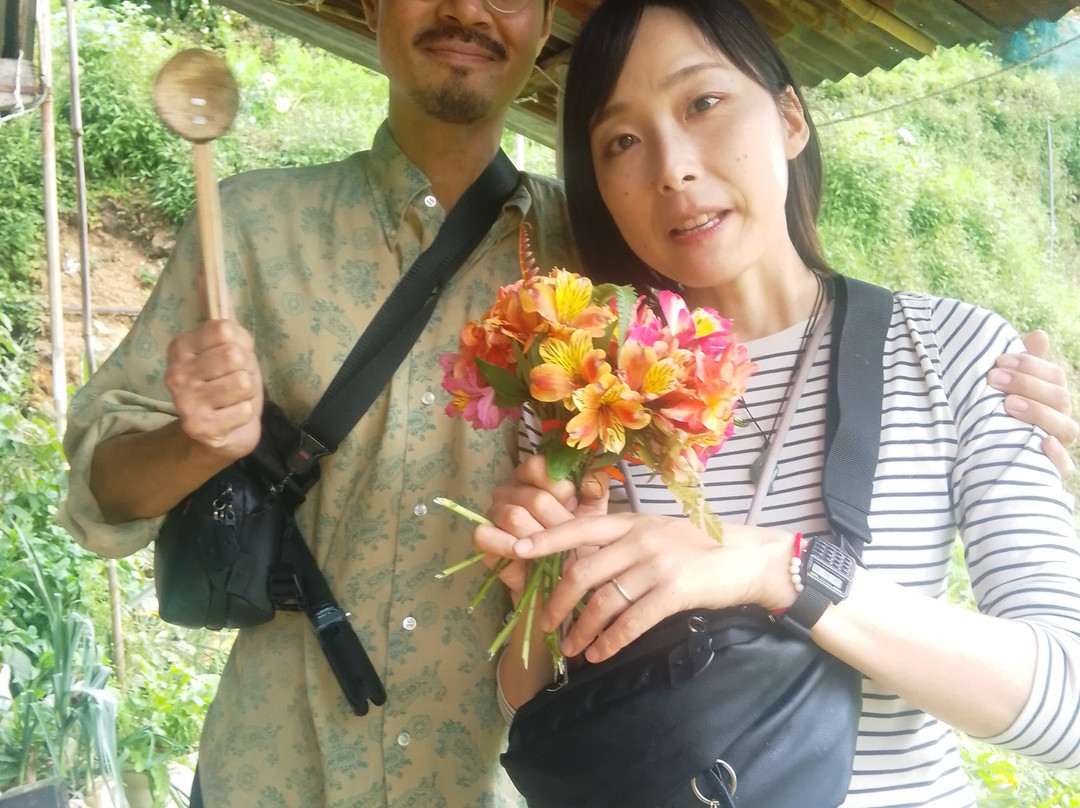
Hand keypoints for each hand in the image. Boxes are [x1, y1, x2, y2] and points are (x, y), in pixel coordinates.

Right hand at [164, 318, 263, 461]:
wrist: (219, 433)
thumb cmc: (226, 384)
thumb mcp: (227, 346)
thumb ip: (221, 312)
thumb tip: (208, 273)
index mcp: (180, 346)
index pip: (224, 328)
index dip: (241, 343)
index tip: (233, 355)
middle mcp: (175, 372)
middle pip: (235, 356)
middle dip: (246, 370)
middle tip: (234, 381)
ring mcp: (184, 401)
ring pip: (243, 383)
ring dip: (247, 394)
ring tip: (233, 399)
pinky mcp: (199, 427)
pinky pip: (245, 410)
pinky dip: (245, 415)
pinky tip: (231, 417)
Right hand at [475, 454, 611, 598]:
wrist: (563, 582)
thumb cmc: (577, 541)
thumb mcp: (593, 512)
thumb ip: (595, 489)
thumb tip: (593, 474)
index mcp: (534, 477)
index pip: (538, 466)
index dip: (561, 489)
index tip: (574, 506)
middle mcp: (511, 490)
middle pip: (534, 499)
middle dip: (558, 523)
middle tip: (569, 540)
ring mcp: (493, 513)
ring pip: (513, 517)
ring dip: (538, 539)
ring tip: (551, 552)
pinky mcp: (482, 539)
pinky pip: (484, 535)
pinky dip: (506, 547)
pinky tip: (525, 556)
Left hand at [509, 514, 795, 662]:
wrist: (749, 559)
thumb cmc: (699, 547)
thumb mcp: (657, 533)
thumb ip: (622, 544)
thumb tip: (581, 565)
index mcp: (630, 522)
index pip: (579, 528)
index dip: (545, 540)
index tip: (515, 550)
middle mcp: (639, 539)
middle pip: (583, 571)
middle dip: (558, 603)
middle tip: (547, 625)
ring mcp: (657, 564)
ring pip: (604, 601)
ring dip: (583, 630)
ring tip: (572, 649)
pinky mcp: (675, 591)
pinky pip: (633, 620)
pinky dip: (612, 641)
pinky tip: (601, 653)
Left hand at [988, 330, 1076, 477]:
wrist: (974, 459)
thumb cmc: (993, 416)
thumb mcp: (1001, 390)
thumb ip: (1019, 365)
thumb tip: (1040, 335)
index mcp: (1051, 399)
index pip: (1054, 376)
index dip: (1030, 366)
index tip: (998, 361)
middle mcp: (1059, 421)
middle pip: (1060, 398)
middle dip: (1027, 384)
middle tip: (993, 379)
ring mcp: (1057, 447)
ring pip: (1067, 428)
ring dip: (1039, 413)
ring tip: (1008, 404)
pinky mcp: (1049, 473)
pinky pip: (1064, 467)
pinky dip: (1057, 456)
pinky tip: (1043, 442)